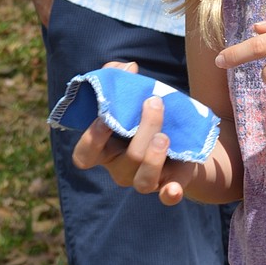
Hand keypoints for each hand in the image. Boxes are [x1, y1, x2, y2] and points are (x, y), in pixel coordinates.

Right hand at [71, 61, 196, 204]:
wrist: (181, 137)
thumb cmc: (144, 115)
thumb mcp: (132, 95)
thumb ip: (120, 78)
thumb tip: (128, 67)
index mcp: (105, 150)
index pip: (85, 156)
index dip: (91, 140)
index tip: (104, 118)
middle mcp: (121, 169)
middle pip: (127, 159)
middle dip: (142, 129)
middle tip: (154, 103)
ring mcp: (144, 179)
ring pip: (143, 180)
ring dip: (153, 157)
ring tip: (164, 136)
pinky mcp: (169, 184)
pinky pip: (167, 197)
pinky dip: (170, 194)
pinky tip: (174, 188)